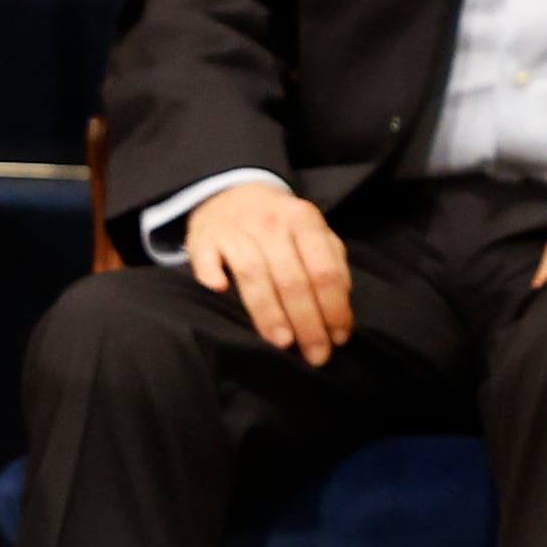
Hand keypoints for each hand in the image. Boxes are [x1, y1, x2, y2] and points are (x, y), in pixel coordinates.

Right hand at [183, 182, 353, 364]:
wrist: (231, 192)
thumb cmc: (279, 224)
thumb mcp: (312, 232)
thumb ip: (331, 261)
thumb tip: (342, 306)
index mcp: (305, 221)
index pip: (324, 271)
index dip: (334, 308)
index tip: (338, 338)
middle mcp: (272, 223)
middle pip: (292, 278)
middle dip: (307, 322)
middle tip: (315, 354)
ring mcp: (236, 229)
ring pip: (254, 274)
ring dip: (269, 311)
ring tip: (282, 342)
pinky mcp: (204, 237)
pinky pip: (206, 257)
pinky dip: (212, 272)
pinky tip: (220, 290)